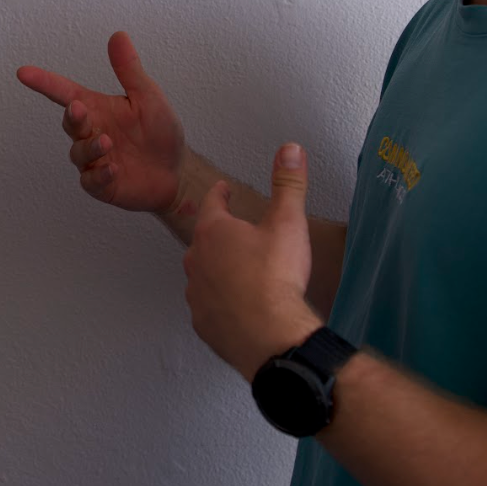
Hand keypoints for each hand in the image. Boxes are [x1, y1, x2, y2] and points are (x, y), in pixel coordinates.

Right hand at [17, 31, 186, 212]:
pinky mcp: (101, 184)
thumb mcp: (147, 97)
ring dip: (90, 147)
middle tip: (79, 109)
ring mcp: (94, 160)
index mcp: (97, 108)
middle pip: (70, 123)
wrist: (176, 171)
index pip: (64, 92)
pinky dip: (100, 174)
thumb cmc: (159, 131)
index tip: (23, 72)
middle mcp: (91, 133)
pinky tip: (113, 168)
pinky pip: (91, 180)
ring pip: (78, 153)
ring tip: (108, 143)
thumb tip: (118, 35)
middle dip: (72, 116)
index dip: (44, 82)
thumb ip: (129, 70)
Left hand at [183, 143, 320, 379]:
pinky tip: (234, 305)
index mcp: (214, 233)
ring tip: (236, 271)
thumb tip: (290, 150)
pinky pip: (207, 306)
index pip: (212, 204)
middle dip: (217, 234)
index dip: (220, 194)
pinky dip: (219, 302)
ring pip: (202, 274)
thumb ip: (288, 184)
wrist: (269, 335)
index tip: (223, 190)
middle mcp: (196, 261)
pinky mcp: (203, 323)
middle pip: (203, 240)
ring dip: (216, 270)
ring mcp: (196, 294)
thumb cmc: (276, 278)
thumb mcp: (288, 223)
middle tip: (233, 232)